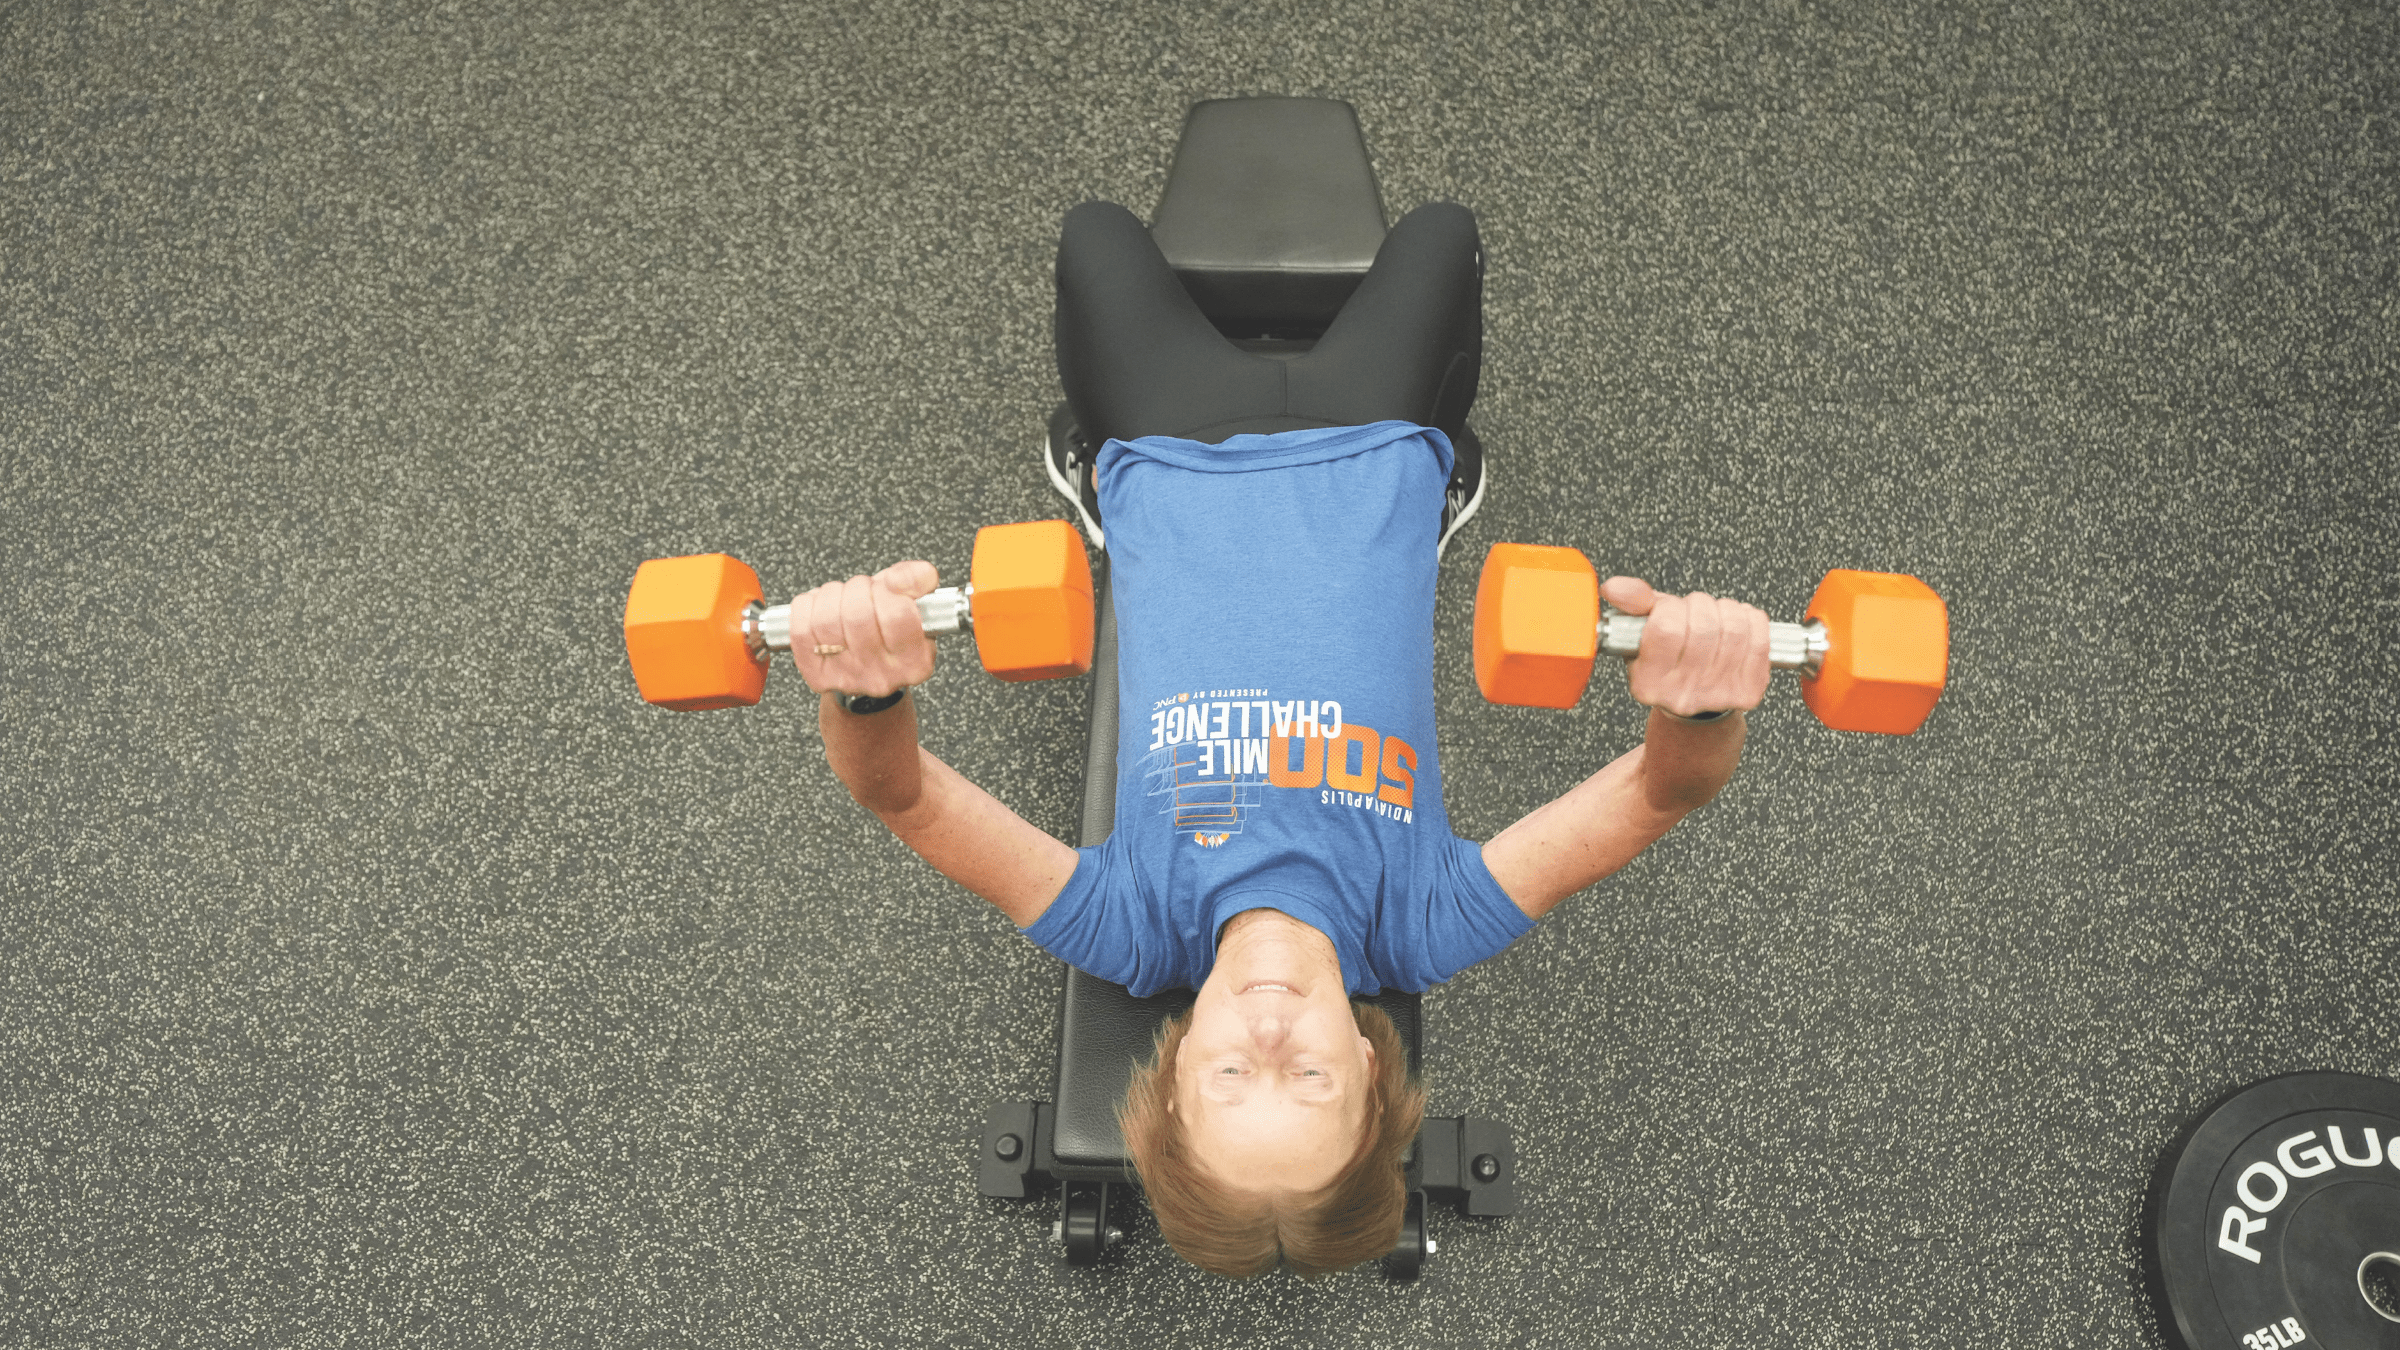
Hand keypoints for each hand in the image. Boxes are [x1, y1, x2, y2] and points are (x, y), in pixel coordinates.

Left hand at [790, 561, 939, 697]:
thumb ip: (917, 581)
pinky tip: (820, 608)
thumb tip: (906, 576)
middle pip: (857, 616)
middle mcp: (882, 676)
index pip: (897, 615)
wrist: (868, 665)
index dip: (887, 590)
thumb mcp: (913, 603)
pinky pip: (800, 630)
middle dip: (857, 588)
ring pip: (826, 620)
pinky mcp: (818, 675)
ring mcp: (847, 678)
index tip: (887, 588)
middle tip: (862, 591)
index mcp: (914, 660)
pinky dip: (807, 607)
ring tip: (842, 598)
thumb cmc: (889, 630)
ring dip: (832, 595)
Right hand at [1600, 576, 1770, 719]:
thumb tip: (1614, 587)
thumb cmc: (1669, 661)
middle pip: (1704, 626)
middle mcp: (1682, 694)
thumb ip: (1632, 605)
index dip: (1670, 606)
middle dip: (1701, 605)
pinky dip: (1750, 619)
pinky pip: (1759, 637)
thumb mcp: (1643, 634)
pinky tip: (1737, 623)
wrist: (1697, 705)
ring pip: (1733, 628)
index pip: (1666, 628)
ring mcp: (1718, 694)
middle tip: (1695, 610)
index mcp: (1648, 682)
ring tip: (1715, 615)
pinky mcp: (1748, 691)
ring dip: (1726, 609)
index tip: (1669, 609)